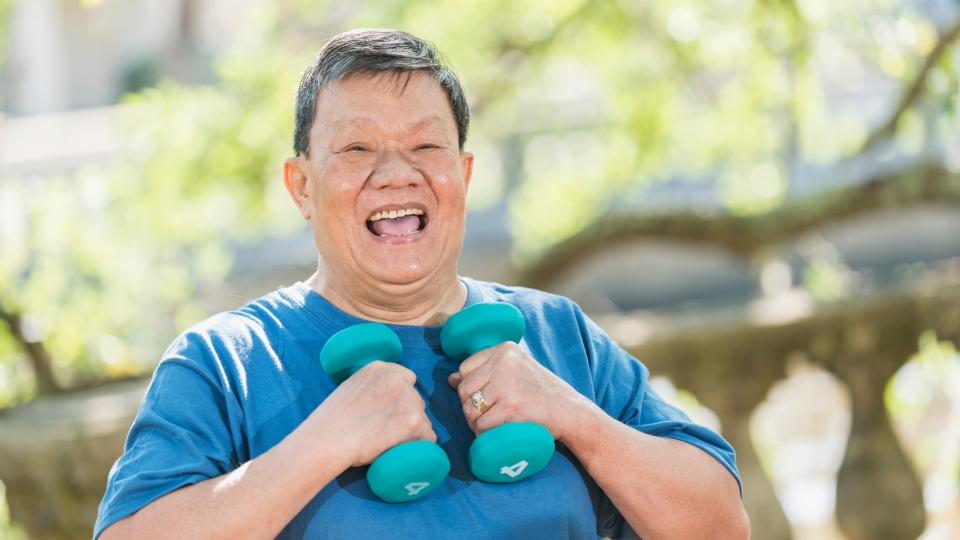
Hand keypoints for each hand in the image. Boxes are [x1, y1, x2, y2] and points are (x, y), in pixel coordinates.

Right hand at [308, 361, 435, 466]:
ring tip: (389, 444)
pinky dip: (419, 447)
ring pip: (422, 420)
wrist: (327, 440)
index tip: (393, 413)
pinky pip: (428, 438)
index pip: (407, 378)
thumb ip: (371, 388)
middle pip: (416, 401)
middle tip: (387, 433)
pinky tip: (402, 452)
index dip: (401, 398)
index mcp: (381, 368)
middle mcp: (398, 380)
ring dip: (411, 432)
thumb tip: (384, 401)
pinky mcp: (413, 423)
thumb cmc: (331, 422)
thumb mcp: (351, 389)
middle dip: (407, 416)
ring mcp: (408, 400)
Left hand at [447, 341, 592, 443]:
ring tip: (494, 424)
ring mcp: (507, 384)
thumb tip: (450, 379)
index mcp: (505, 348)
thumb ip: (486, 371)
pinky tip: (499, 433)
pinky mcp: (510, 407)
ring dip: (477, 423)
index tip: (490, 398)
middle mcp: (504, 361)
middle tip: (491, 416)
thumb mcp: (516, 371)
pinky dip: (485, 435)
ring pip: (469, 409)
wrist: (571, 412)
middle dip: (471, 408)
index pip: (465, 368)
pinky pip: (481, 426)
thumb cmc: (541, 394)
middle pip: (464, 390)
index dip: (472, 389)